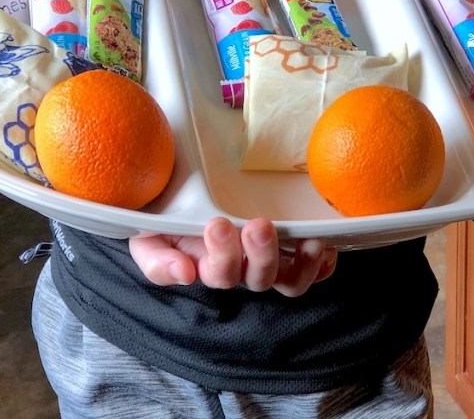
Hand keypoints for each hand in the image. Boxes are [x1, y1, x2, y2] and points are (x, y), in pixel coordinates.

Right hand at [128, 217, 337, 296]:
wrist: (183, 192)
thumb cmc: (166, 216)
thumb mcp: (148, 235)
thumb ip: (156, 259)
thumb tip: (184, 275)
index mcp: (207, 266)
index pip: (219, 275)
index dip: (222, 257)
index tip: (217, 225)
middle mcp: (242, 269)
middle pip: (258, 279)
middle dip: (260, 254)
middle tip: (259, 225)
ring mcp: (270, 262)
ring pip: (290, 281)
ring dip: (302, 264)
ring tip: (310, 242)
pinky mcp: (294, 251)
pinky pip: (315, 269)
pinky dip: (323, 263)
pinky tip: (325, 246)